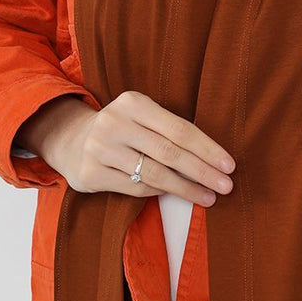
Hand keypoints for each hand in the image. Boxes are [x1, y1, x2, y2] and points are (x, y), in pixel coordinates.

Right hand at [21, 88, 235, 202]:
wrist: (72, 141)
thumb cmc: (124, 130)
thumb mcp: (142, 116)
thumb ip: (170, 130)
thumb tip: (215, 158)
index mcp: (133, 103)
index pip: (179, 128)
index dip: (207, 148)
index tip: (229, 165)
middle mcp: (114, 123)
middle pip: (170, 152)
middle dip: (202, 171)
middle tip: (226, 186)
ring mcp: (100, 149)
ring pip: (154, 174)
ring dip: (186, 189)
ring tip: (208, 197)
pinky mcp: (91, 173)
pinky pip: (136, 188)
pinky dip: (160, 192)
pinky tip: (177, 195)